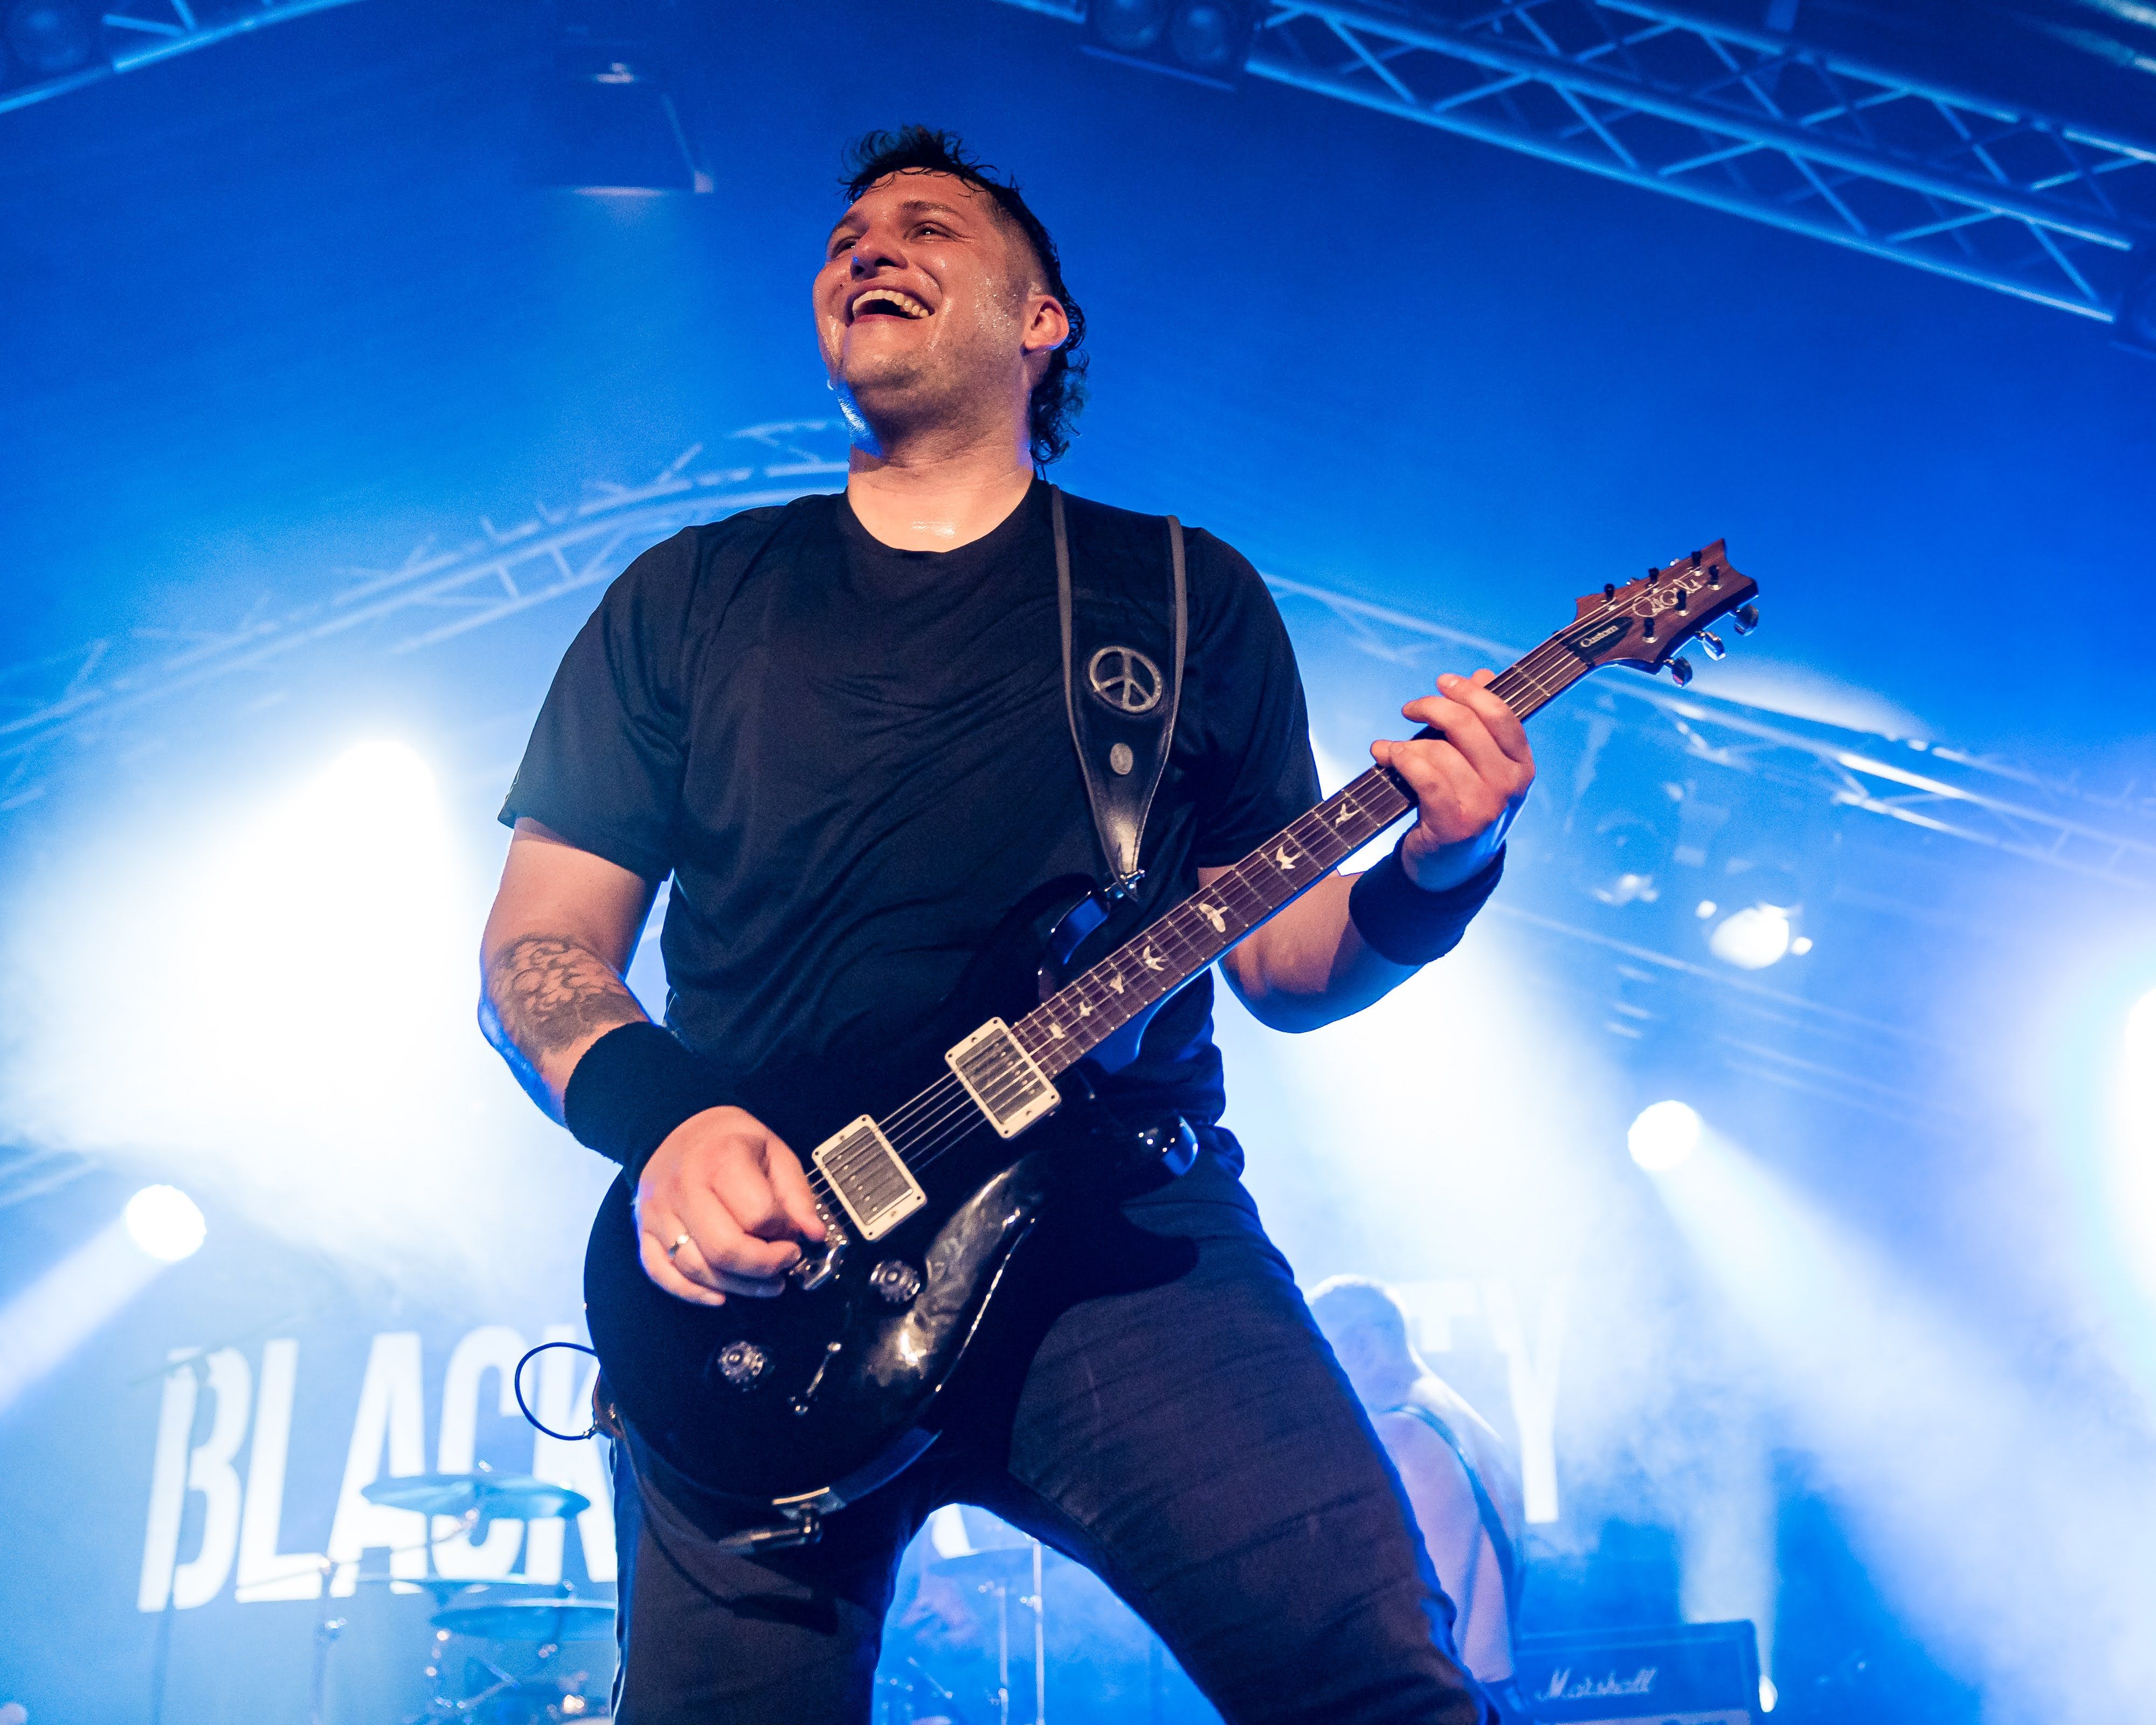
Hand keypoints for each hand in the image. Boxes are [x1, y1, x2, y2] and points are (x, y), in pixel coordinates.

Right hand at [633, 1106, 826, 1305]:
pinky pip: (662, 1272)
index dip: (785, 1234)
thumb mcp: (775, 1153)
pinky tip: (720, 1294)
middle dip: (763, 1266)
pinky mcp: (644, 1229)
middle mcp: (684, 1187)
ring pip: (696, 1268)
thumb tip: (814, 1234)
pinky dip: (691, 1291)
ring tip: (763, 1283)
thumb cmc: (730, 1141)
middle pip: (725, 1249)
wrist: (677, 1127)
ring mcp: (658, 1211)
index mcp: (721, 1160)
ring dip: (736, 1286)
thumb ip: (797, 1195)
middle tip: (784, 1263)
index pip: (758, 1216)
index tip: (795, 1235)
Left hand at [1370, 670, 1534, 893]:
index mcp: (1522, 765)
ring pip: (1438, 750)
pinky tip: (1386, 757)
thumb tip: (1484, 673)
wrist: (1452, 869)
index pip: (1501, 714)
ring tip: (1391, 749)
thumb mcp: (1483, 767)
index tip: (1443, 683)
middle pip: (1467, 725)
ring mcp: (1484, 806)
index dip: (1469, 692)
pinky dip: (1399, 759)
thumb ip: (1483, 723)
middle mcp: (1509, 785)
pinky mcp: (1454, 823)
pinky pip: (1422, 774)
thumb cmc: (1465, 806)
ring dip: (1406, 744)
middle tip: (1409, 708)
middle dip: (1431, 707)